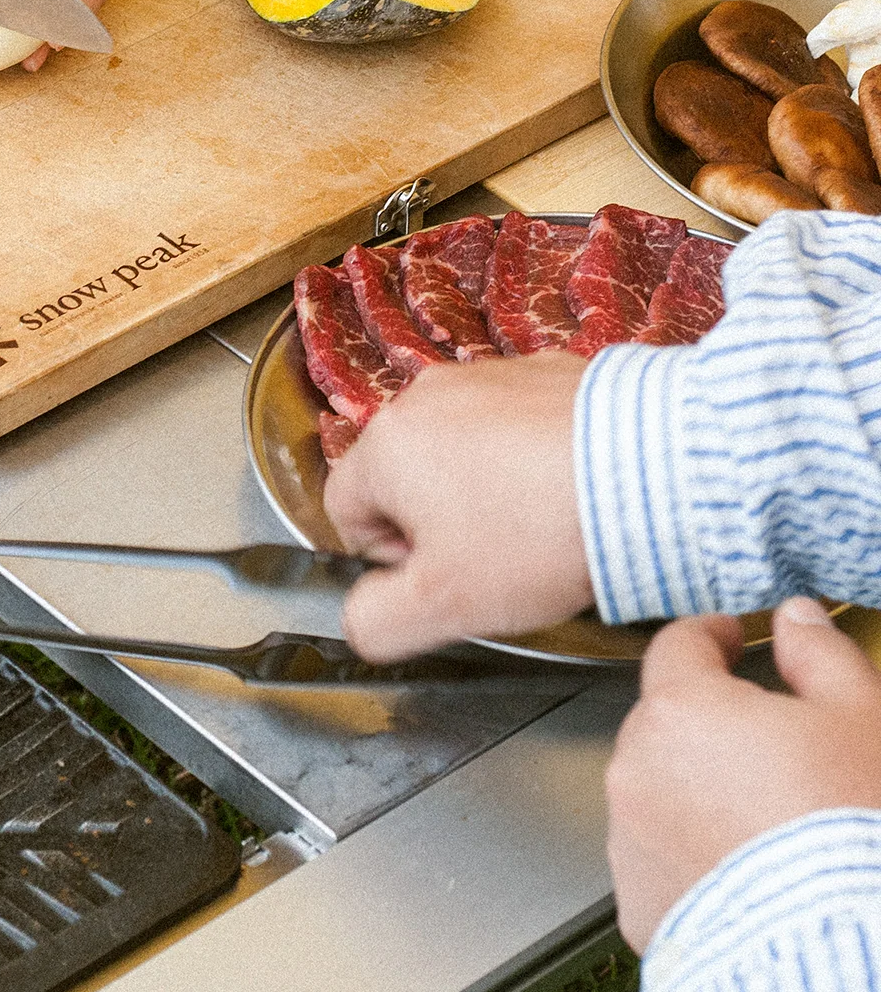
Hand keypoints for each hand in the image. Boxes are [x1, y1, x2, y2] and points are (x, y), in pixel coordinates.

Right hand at [324, 352, 592, 660]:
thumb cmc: (538, 534)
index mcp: (386, 445)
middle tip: (497, 557)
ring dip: (488, 486)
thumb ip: (375, 622)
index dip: (391, 559)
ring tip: (541, 524)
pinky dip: (533, 455)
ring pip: (462, 447)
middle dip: (442, 520)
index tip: (445, 574)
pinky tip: (569, 488)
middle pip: (406, 476)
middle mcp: (427, 396)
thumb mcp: (442, 607)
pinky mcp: (544, 370)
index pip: (345, 510)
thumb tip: (359, 617)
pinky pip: (518, 422)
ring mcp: (488, 376)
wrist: (646, 473)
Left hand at [608, 600, 880, 950]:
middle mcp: (637, 770)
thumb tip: (796, 620)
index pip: (677, 646)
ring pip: (656, 790)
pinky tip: (745, 869)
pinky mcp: (640, 905)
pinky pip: (658, 860)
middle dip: (709, 723)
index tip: (730, 640)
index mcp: (681, 710)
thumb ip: (820, 655)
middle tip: (771, 745)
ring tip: (764, 819)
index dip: (709, 637)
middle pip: (664, 721)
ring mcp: (630, 842)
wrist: (848, 953)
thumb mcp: (862, 719)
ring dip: (694, 790)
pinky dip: (690, 855)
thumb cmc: (855, 832)